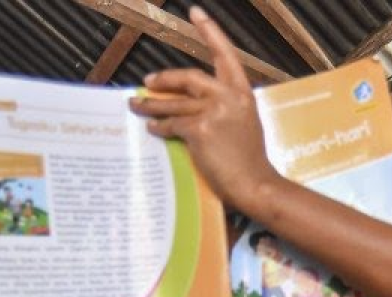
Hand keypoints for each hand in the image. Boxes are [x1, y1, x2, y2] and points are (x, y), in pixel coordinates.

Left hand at [130, 6, 279, 209]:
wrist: (254, 183)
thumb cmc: (250, 160)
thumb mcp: (244, 123)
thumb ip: (225, 107)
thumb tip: (193, 104)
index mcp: (242, 92)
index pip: (225, 54)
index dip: (210, 32)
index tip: (196, 12)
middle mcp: (228, 96)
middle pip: (188, 77)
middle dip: (164, 79)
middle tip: (148, 82)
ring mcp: (214, 112)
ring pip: (174, 103)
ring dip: (151, 104)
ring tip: (136, 105)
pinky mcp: (200, 129)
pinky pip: (172, 124)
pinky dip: (159, 126)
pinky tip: (152, 128)